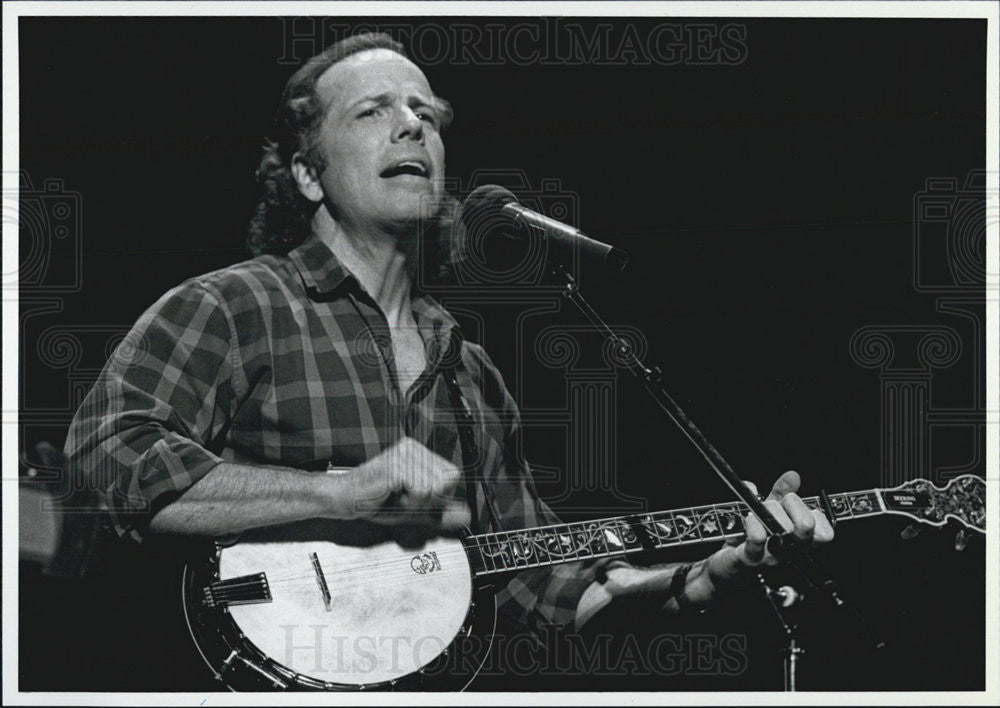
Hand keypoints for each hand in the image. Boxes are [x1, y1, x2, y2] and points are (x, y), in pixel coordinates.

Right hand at [334, 437, 471, 532]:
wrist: (346, 500)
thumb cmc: (377, 502)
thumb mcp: (416, 510)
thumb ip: (441, 513)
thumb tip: (467, 516)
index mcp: (420, 453)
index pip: (452, 475)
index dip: (438, 495)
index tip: (414, 496)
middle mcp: (413, 448)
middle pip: (446, 482)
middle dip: (427, 499)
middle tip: (402, 496)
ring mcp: (404, 454)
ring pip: (434, 487)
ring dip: (415, 501)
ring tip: (395, 495)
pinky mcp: (396, 465)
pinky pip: (421, 491)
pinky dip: (408, 501)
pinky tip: (390, 494)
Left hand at [699, 470, 835, 596]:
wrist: (724, 565)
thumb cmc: (750, 540)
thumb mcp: (767, 513)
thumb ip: (780, 494)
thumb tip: (793, 476)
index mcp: (798, 540)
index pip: (823, 529)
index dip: (812, 511)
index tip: (791, 502)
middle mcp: (789, 551)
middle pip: (805, 526)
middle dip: (792, 506)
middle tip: (775, 505)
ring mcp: (770, 557)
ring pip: (782, 531)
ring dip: (772, 514)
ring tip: (758, 511)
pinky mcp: (748, 560)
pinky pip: (757, 544)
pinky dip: (755, 528)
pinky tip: (751, 520)